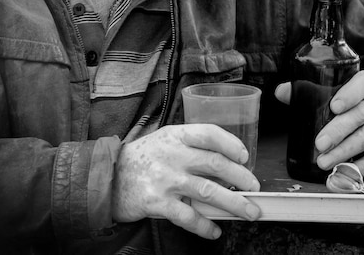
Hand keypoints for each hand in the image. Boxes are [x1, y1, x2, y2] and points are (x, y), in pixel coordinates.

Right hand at [112, 124, 260, 239]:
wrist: (108, 176)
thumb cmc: (143, 157)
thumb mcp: (165, 141)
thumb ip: (191, 147)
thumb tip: (225, 163)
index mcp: (176, 135)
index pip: (209, 133)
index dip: (231, 143)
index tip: (245, 156)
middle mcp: (172, 154)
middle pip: (215, 163)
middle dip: (240, 177)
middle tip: (254, 187)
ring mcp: (165, 178)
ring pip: (207, 190)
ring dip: (233, 203)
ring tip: (249, 211)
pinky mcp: (157, 202)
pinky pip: (188, 216)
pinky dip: (205, 226)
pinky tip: (215, 230)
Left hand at [275, 70, 363, 175]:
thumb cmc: (357, 107)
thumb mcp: (340, 95)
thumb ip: (310, 92)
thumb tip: (281, 92)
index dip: (350, 93)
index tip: (334, 106)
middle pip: (362, 114)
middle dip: (338, 130)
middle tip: (319, 144)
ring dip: (345, 151)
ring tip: (324, 161)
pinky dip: (362, 166)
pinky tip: (345, 170)